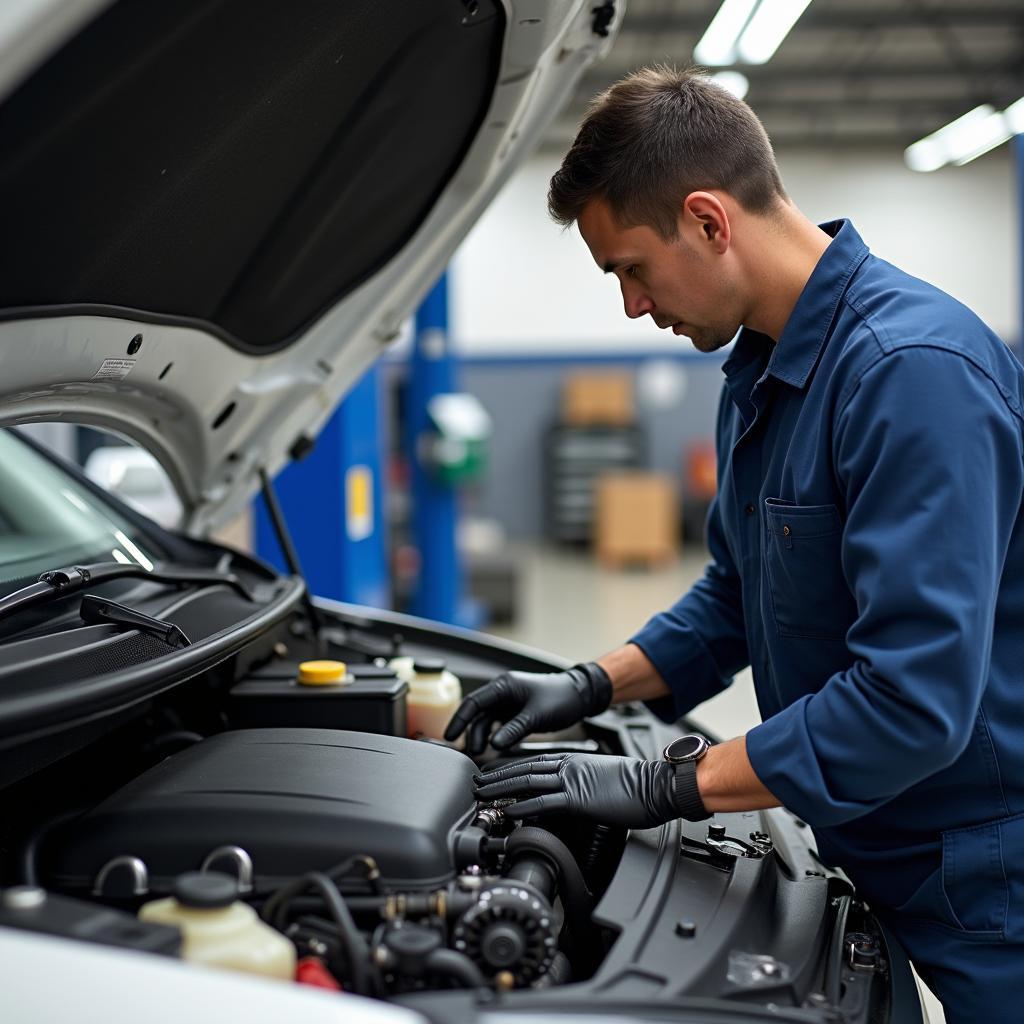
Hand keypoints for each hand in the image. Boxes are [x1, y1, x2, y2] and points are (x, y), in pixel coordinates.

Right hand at [443, 663, 611, 755]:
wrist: (580, 695)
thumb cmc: (560, 697)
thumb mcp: (536, 715)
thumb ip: (514, 729)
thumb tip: (494, 744)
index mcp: (504, 686)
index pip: (474, 702)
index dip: (459, 720)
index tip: (450, 736)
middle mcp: (503, 693)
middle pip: (478, 713)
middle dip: (470, 732)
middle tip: (469, 752)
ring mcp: (509, 702)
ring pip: (488, 721)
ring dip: (483, 736)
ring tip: (481, 753)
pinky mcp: (516, 712)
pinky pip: (499, 725)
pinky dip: (495, 736)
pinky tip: (494, 748)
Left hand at [473, 752, 689, 828]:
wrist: (657, 785)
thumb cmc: (638, 786)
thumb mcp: (604, 778)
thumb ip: (583, 783)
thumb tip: (573, 796)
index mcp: (574, 760)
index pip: (533, 762)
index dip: (510, 768)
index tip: (493, 775)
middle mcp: (569, 767)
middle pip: (523, 768)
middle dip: (496, 776)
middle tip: (476, 783)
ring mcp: (572, 781)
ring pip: (526, 782)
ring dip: (500, 789)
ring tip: (481, 795)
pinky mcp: (578, 799)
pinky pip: (544, 801)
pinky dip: (523, 806)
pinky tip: (509, 811)